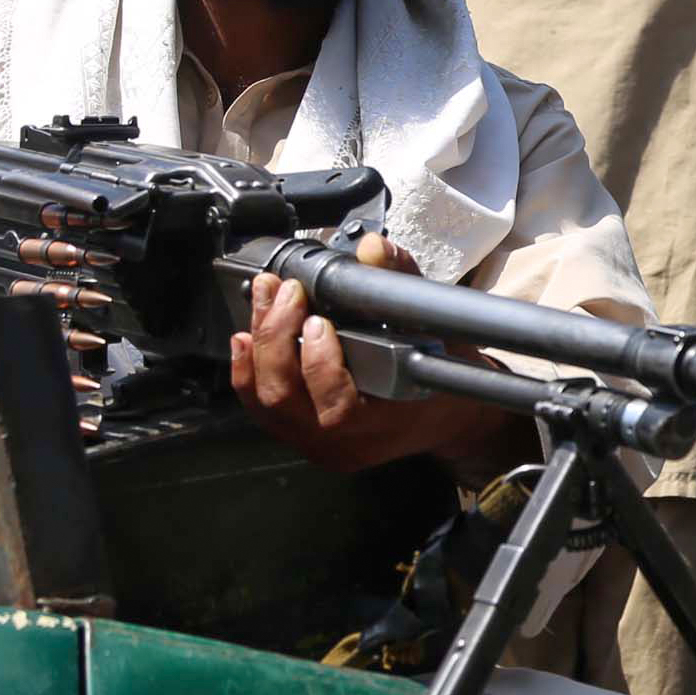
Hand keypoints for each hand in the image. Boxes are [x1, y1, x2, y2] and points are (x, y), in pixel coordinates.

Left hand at [227, 234, 490, 471]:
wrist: (448, 417)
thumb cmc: (444, 375)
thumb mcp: (436, 327)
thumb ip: (402, 283)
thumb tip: (373, 249)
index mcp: (384, 422)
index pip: (336, 407)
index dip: (318, 363)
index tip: (317, 318)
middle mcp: (346, 442)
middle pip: (285, 399)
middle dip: (276, 338)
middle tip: (286, 295)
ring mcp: (318, 445)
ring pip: (265, 404)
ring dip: (257, 349)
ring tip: (264, 304)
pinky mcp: (301, 436)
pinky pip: (261, 409)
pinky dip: (248, 370)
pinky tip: (247, 337)